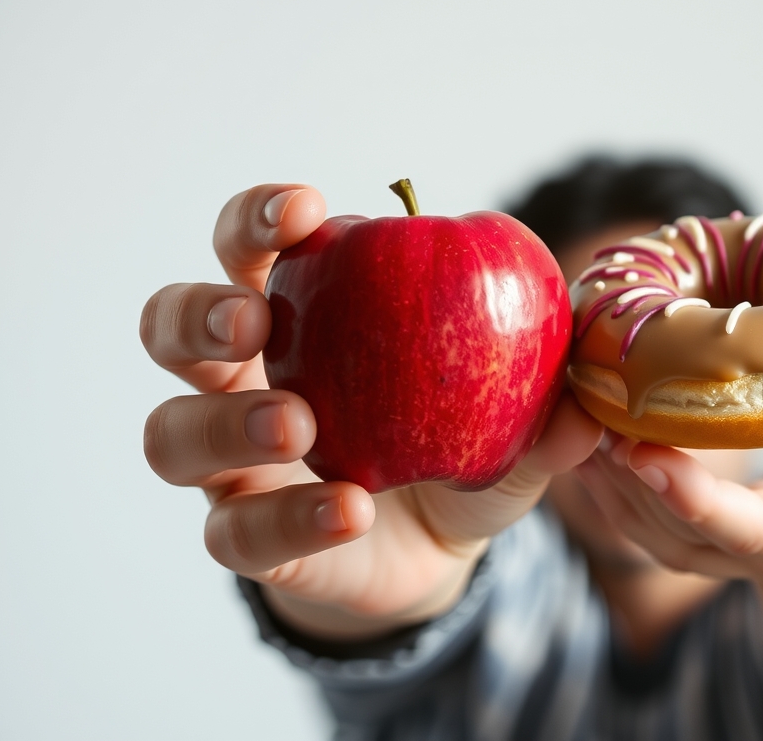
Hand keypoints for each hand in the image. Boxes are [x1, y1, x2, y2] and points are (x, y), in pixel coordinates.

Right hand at [141, 184, 600, 636]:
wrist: (436, 552)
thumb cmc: (462, 449)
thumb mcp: (514, 421)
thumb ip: (549, 402)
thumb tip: (593, 393)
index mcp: (304, 317)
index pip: (250, 249)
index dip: (259, 220)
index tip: (307, 210)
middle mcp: (247, 380)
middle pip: (171, 324)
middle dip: (202, 312)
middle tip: (256, 320)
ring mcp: (234, 464)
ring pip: (168, 432)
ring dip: (225, 421)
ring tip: (297, 424)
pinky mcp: (250, 539)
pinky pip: (236, 532)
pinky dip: (290, 518)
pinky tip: (350, 510)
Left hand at [574, 283, 762, 584]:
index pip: (754, 534)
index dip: (702, 503)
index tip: (651, 458)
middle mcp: (759, 556)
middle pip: (681, 531)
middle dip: (632, 480)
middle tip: (594, 411)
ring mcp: (713, 553)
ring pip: (643, 526)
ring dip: (603, 474)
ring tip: (576, 407)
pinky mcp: (680, 536)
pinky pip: (628, 514)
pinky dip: (598, 473)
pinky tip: (577, 419)